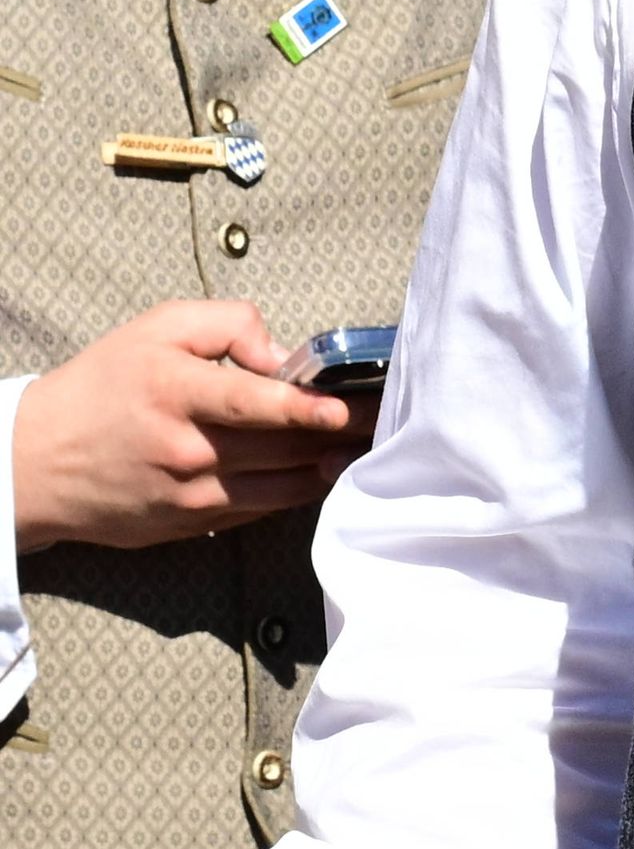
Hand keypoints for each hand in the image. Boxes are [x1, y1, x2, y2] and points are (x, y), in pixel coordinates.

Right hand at [12, 300, 362, 551]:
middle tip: (383, 419)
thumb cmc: (101, 386)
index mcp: (175, 393)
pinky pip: (258, 510)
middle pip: (282, 446)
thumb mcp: (157, 328)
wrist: (34, 461)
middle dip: (339, 434)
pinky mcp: (189, 525)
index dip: (306, 406)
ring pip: (280, 486)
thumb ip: (228, 324)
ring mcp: (188, 495)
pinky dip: (293, 493)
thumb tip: (282, 355)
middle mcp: (185, 450)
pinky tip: (320, 473)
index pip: (253, 404)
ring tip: (365, 448)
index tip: (344, 406)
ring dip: (327, 468)